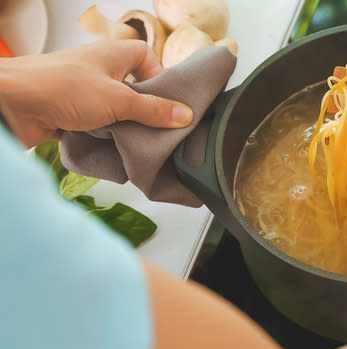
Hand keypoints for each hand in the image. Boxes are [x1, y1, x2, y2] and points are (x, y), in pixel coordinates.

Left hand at [0, 40, 192, 146]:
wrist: (11, 104)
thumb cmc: (60, 87)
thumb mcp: (119, 100)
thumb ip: (153, 110)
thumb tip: (184, 114)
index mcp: (112, 55)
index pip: (146, 57)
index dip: (159, 75)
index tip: (169, 99)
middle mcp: (97, 71)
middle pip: (132, 88)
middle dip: (144, 110)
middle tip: (157, 127)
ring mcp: (82, 94)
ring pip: (115, 111)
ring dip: (124, 128)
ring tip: (135, 142)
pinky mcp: (68, 116)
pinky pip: (96, 129)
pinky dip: (104, 140)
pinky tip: (111, 150)